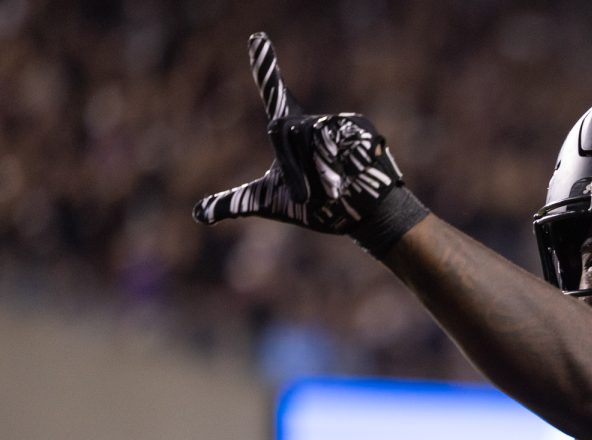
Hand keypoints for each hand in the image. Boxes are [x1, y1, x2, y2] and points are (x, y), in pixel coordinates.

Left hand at [193, 32, 425, 253]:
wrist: (359, 214)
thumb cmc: (316, 207)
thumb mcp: (268, 204)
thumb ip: (234, 202)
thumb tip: (195, 214)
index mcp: (288, 131)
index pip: (273, 93)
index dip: (265, 66)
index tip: (257, 37)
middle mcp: (311, 122)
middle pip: (288, 130)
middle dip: (295, 168)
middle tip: (306, 197)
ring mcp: (338, 122)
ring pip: (315, 138)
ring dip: (320, 172)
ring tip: (332, 192)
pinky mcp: (360, 129)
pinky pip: (343, 142)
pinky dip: (341, 166)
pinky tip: (350, 179)